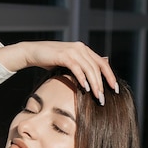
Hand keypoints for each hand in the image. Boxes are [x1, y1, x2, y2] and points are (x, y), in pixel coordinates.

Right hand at [0, 40, 116, 104]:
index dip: (110, 76)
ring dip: (95, 84)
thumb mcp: (67, 64)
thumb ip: (79, 68)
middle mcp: (81, 48)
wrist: (33, 52)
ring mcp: (73, 50)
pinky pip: (77, 68)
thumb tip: (90, 79)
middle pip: (97, 67)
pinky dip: (82, 78)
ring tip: (97, 96)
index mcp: (84, 50)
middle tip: (104, 99)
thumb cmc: (49, 61)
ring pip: (89, 68)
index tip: (115, 89)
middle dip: (103, 84)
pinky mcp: (64, 55)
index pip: (102, 63)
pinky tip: (86, 88)